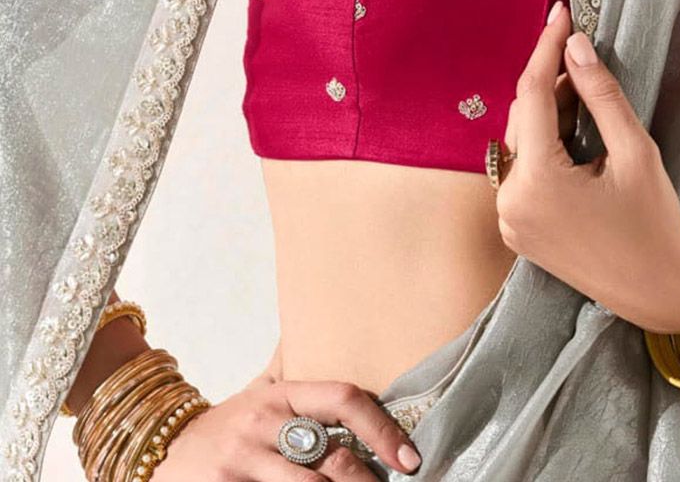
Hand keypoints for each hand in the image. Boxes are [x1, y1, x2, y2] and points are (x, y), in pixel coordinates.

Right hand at [152, 365, 422, 479]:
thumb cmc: (230, 424)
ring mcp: (242, 463)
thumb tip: (337, 319)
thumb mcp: (262, 390)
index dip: (382, 429)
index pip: (343, 400)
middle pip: (332, 459)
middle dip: (367, 481)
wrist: (164, 451)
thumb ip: (297, 366)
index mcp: (281, 395)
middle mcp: (263, 426)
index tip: (409, 458)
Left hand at [498, 2, 679, 337]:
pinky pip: (523, 170)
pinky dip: (544, 145)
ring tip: (586, 99)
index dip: (546, 48)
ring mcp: (509, 219)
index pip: (531, 93)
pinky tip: (575, 136)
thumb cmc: (654, 224)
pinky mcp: (516, 230)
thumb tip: (576, 45)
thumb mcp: (636, 152)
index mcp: (538, 182)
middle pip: (523, 116)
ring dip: (548, 114)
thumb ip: (601, 95)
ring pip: (521, 141)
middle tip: (587, 63)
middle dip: (551, 83)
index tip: (561, 13)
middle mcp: (510, 201)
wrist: (657, 295)